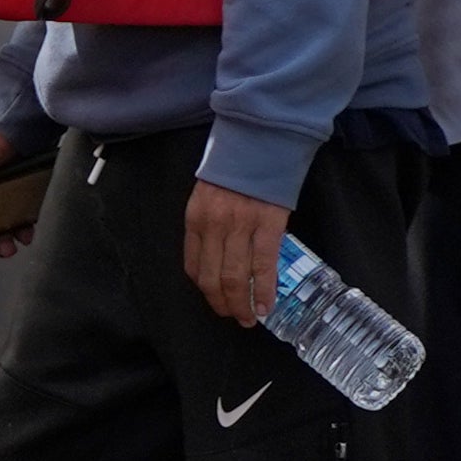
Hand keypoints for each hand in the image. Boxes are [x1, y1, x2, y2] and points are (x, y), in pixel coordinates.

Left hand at [182, 177, 291, 324]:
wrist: (260, 142)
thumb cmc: (234, 170)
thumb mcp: (207, 196)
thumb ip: (208, 226)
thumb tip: (216, 257)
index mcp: (195, 219)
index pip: (192, 264)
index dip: (204, 289)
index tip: (214, 300)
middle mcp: (213, 226)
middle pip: (212, 277)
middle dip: (222, 303)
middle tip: (232, 317)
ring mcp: (240, 226)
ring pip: (236, 276)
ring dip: (241, 304)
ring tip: (249, 318)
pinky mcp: (268, 225)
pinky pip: (264, 265)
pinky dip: (264, 290)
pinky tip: (266, 304)